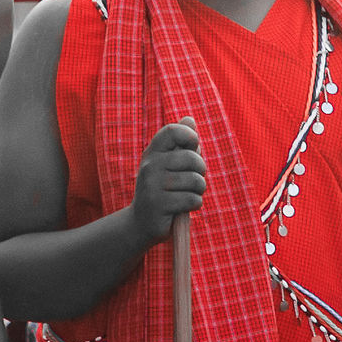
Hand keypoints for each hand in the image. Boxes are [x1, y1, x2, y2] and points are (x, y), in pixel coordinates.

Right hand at [132, 121, 205, 244]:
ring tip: (189, 194)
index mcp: (152, 152)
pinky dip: (195, 204)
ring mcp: (153, 186)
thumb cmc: (161, 190)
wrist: (141, 223)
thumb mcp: (167, 165)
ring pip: (195, 181)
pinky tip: (185, 207)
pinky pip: (192, 199)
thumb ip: (180, 143)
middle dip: (201, 170)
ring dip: (199, 190)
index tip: (193, 147)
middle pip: (191, 158)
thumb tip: (190, 119)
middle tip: (195, 179)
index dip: (190, 136)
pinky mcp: (159, 205)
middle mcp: (150, 166)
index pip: (173, 131)